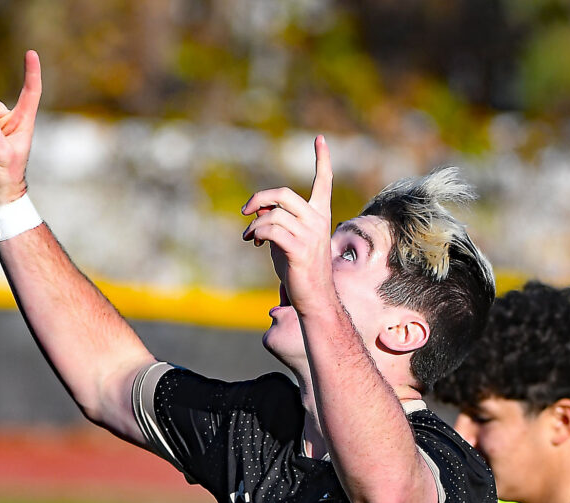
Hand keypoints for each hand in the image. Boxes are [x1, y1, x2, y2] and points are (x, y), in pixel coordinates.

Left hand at [241, 136, 334, 314]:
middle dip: (259, 199)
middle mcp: (318, 221)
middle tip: (245, 211)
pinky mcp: (299, 249)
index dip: (322, 160)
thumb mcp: (286, 238)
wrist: (313, 297)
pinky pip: (271, 230)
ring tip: (250, 236)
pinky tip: (254, 241)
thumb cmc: (299, 268)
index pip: (324, 182)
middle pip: (284, 194)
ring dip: (255, 224)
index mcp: (320, 215)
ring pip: (273, 215)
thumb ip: (275, 220)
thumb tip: (256, 209)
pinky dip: (257, 232)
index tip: (320, 139)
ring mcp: (310, 235)